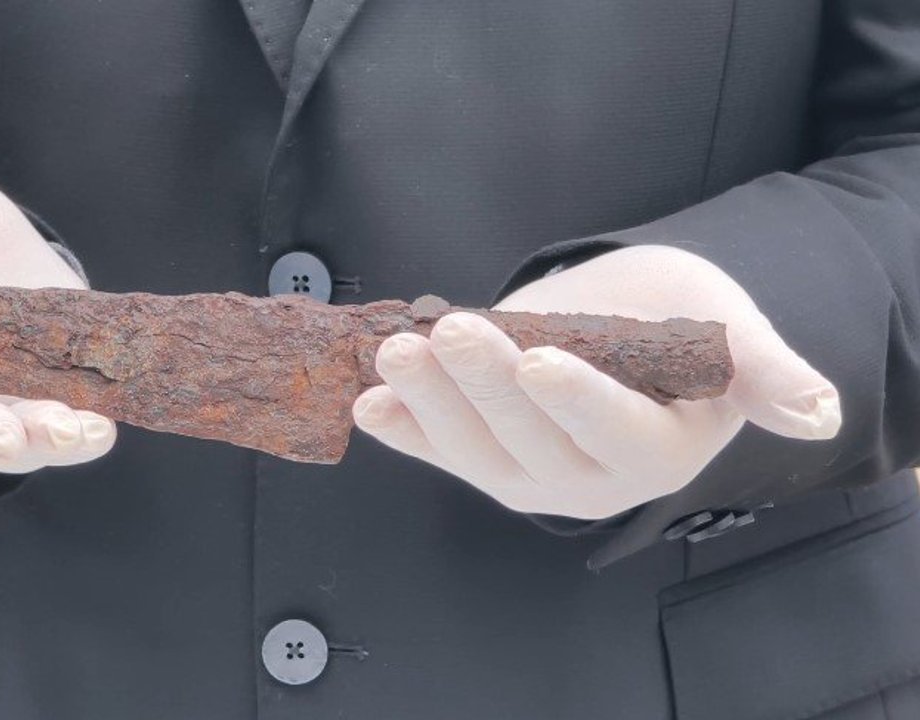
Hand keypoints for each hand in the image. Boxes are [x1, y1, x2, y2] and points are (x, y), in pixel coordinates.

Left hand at [352, 245, 840, 519]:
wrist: (629, 328)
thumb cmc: (682, 324)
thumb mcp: (728, 332)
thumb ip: (763, 372)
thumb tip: (820, 412)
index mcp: (656, 452)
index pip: (615, 430)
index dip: (577, 398)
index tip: (538, 359)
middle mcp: (588, 479)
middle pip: (532, 439)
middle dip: (485, 385)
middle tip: (448, 331)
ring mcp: (529, 475)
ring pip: (475, 450)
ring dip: (429, 404)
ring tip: (393, 353)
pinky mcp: (482, 458)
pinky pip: (438, 450)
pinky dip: (400, 428)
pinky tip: (364, 401)